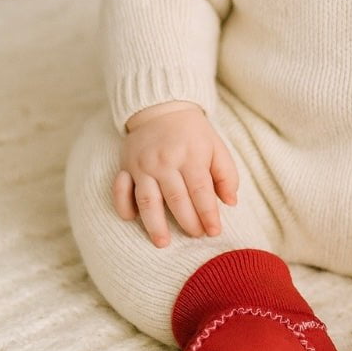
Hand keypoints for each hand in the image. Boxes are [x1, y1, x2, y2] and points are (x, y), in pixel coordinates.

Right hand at [113, 101, 238, 247]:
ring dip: (154, 224)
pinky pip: (120, 189)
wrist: (162, 107)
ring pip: (147, 200)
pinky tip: (131, 220)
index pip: (201, 191)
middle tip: (196, 236)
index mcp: (191, 156)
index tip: (214, 232)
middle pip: (176, 199)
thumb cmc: (194, 133)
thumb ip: (227, 174)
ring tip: (163, 243)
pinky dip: (123, 206)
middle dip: (187, 222)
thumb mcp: (217, 147)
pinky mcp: (125, 166)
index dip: (208, 214)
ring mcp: (143, 165)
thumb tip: (231, 202)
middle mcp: (165, 162)